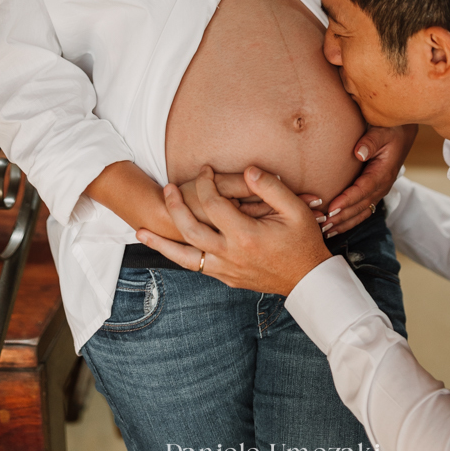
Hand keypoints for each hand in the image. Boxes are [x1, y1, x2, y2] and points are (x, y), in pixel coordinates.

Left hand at [137, 165, 331, 295]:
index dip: (206, 182)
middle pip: (190, 228)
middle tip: (167, 188)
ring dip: (161, 242)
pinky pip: (195, 267)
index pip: (213, 203)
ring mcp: (225, 269)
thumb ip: (270, 187)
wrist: (309, 280)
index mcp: (246, 235)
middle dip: (175, 206)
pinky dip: (177, 257)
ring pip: (184, 256)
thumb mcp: (296, 209)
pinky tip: (166, 249)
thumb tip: (248, 170)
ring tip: (141, 230)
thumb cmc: (304, 241)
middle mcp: (230, 254)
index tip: (205, 170)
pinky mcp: (225, 278)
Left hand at [321, 123, 416, 237]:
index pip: (363, 190)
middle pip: (360, 207)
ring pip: (361, 213)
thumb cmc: (391, 130)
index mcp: (383, 173)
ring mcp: (379, 191)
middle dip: (341, 218)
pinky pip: (362, 210)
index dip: (347, 200)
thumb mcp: (382, 131)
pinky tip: (335, 227)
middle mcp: (382, 186)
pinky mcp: (374, 191)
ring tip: (325, 231)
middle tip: (322, 224)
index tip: (331, 208)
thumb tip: (358, 153)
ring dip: (344, 223)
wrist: (403, 132)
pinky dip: (349, 220)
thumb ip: (371, 141)